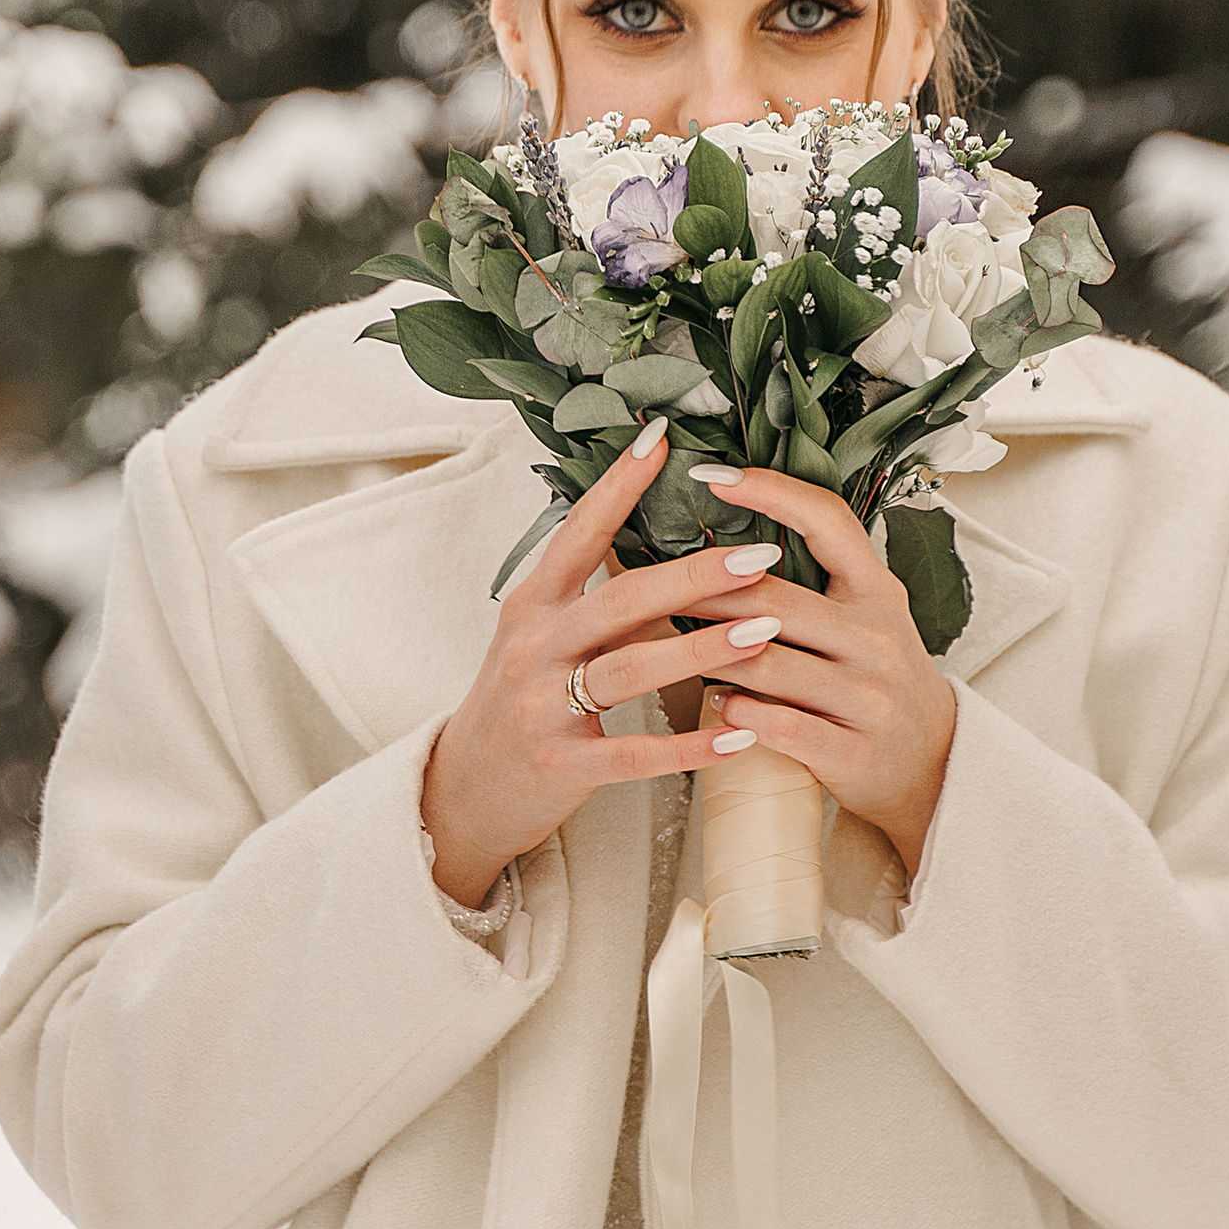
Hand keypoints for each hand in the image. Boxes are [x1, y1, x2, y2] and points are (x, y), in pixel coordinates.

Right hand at [420, 421, 789, 908]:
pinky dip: (689, 747)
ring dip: (701, 650)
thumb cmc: (521, 702)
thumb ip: (596, 598)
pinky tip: (738, 736)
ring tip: (764, 634)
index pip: (578, 533)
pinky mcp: (561, 765)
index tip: (660, 439)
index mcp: (533, 605)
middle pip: (619, 600)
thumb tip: (674, 550)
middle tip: (759, 556)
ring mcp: (543, 707)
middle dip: (693, 575)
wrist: (464, 788)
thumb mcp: (541, 637)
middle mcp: (533, 646)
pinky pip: (634, 755)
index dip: (618, 487)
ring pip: (628, 670)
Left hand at [679, 464, 958, 881]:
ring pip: (767, 664)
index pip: (828, 521)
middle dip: (705, 589)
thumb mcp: (865, 615)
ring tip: (670, 647)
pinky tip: (715, 702)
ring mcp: (868, 696)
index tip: (714, 474)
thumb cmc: (876, 678)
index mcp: (876, 590)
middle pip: (775, 598)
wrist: (933, 760)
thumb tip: (722, 543)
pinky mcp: (853, 751)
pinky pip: (779, 726)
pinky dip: (737, 712)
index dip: (770, 492)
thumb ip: (815, 580)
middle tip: (651, 583)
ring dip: (709, 655)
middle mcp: (877, 637)